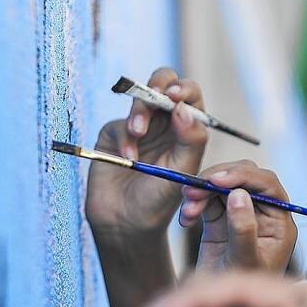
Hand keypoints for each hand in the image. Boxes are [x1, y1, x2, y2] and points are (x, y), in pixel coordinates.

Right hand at [84, 68, 209, 238]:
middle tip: (159, 96)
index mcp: (187, 130)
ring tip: (139, 133)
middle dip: (160, 85)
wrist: (126, 223)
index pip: (191, 98)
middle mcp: (165, 124)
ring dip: (141, 110)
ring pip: (141, 96)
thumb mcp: (183, 171)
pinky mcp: (115, 133)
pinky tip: (128, 157)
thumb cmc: (160, 200)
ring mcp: (140, 126)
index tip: (176, 96)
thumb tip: (182, 107)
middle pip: (164, 84)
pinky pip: (120, 123)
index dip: (185, 90)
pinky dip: (125, 136)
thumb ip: (190, 139)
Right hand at [178, 161, 297, 272]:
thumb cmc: (243, 295)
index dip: (243, 176)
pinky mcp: (220, 221)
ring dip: (203, 190)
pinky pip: (208, 200)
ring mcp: (241, 215)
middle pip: (245, 178)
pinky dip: (195, 203)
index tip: (216, 179)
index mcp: (280, 222)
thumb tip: (239, 194)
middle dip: (219, 179)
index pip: (268, 185)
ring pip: (223, 186)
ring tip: (188, 208)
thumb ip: (244, 229)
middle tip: (194, 188)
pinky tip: (186, 219)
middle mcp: (263, 214)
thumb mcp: (245, 263)